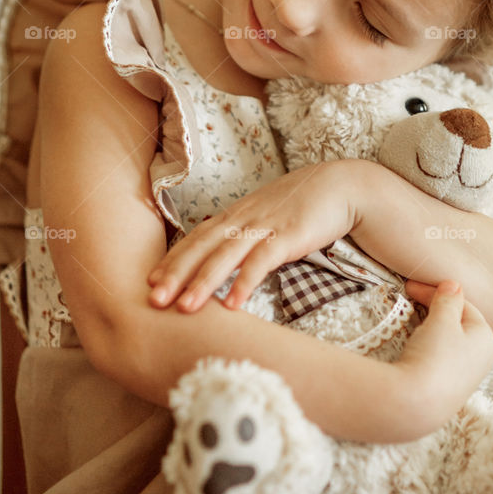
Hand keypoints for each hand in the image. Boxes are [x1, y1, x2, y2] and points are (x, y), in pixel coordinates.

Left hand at [147, 161, 357, 312]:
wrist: (342, 185)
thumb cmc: (303, 204)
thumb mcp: (267, 215)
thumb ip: (245, 232)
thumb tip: (223, 257)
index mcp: (237, 214)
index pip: (197, 237)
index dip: (174, 258)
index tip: (151, 280)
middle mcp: (245, 218)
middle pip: (203, 247)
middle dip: (176, 274)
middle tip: (154, 301)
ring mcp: (266, 225)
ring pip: (226, 255)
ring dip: (204, 282)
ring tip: (185, 308)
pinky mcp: (289, 234)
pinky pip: (262, 260)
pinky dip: (246, 282)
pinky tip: (234, 304)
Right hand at [396, 279, 492, 430]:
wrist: (416, 403)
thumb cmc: (434, 355)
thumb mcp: (442, 320)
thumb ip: (448, 299)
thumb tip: (454, 285)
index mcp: (487, 338)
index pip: (462, 305)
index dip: (436, 293)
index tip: (411, 286)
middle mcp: (482, 358)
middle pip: (458, 323)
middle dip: (435, 310)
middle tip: (411, 302)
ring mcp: (466, 377)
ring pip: (448, 342)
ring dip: (431, 329)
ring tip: (412, 325)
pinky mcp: (449, 390)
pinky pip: (441, 359)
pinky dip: (429, 348)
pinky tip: (416, 349)